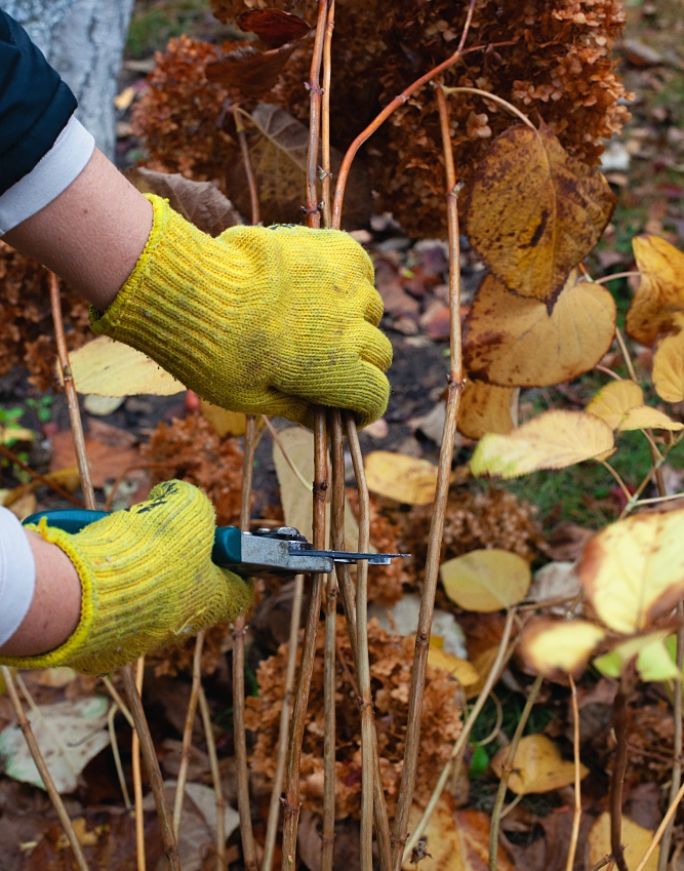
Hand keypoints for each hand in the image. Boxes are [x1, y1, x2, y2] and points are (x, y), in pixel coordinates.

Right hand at [1, 481, 251, 673]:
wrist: (83, 593)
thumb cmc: (147, 552)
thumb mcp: (185, 507)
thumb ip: (188, 500)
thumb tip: (172, 496)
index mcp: (212, 598)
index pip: (239, 591)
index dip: (232, 567)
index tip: (221, 549)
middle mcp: (182, 625)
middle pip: (186, 589)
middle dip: (173, 560)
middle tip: (154, 536)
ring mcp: (143, 639)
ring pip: (146, 601)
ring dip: (135, 574)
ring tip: (118, 549)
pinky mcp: (107, 647)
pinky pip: (110, 612)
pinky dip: (103, 591)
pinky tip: (93, 571)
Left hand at [91, 196, 391, 426]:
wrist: (195, 292)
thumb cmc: (217, 356)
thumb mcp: (255, 399)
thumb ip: (297, 408)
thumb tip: (322, 420)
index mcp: (339, 373)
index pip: (375, 395)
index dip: (363, 409)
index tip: (348, 410)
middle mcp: (354, 329)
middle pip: (378, 354)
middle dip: (360, 366)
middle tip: (327, 365)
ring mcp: (347, 287)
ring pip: (370, 310)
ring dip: (355, 320)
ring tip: (320, 319)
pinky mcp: (334, 250)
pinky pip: (360, 268)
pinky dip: (351, 279)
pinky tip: (325, 284)